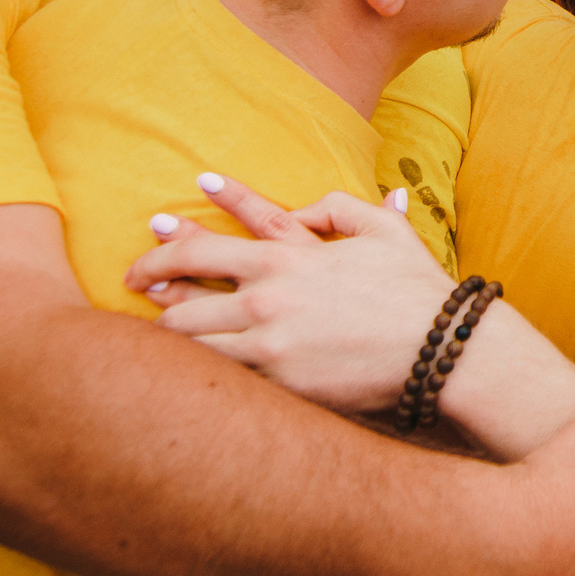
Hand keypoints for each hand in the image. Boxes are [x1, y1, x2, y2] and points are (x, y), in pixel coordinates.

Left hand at [124, 175, 451, 415]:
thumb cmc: (417, 291)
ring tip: (142, 323)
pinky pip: (216, 373)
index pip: (242, 217)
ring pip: (189, 329)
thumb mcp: (386, 232)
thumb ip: (341, 209)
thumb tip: (305, 209)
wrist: (441, 349)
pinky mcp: (274, 380)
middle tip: (133, 273)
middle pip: (189, 273)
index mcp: (296, 251)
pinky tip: (170, 369)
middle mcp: (271, 290)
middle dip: (153, 268)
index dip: (207, 204)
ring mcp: (268, 337)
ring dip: (162, 323)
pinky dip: (190, 367)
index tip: (181, 195)